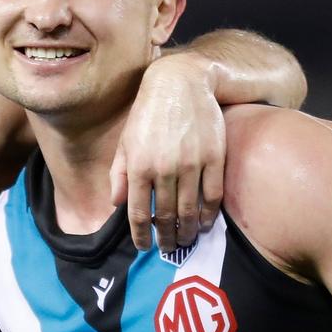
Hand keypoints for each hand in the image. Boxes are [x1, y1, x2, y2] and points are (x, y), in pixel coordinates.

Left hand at [112, 53, 224, 251]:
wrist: (181, 83)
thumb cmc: (148, 113)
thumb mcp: (126, 141)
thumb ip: (120, 174)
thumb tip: (117, 204)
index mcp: (139, 166)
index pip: (138, 213)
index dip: (141, 235)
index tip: (144, 246)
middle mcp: (164, 168)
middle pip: (166, 216)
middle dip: (166, 237)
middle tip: (169, 247)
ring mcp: (191, 164)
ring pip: (191, 210)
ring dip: (188, 231)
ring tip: (186, 239)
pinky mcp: (213, 157)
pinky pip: (213, 196)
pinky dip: (209, 215)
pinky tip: (206, 222)